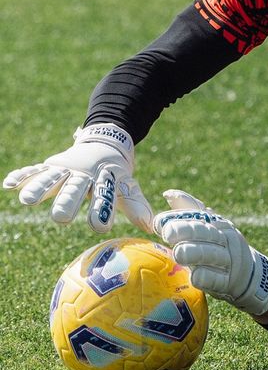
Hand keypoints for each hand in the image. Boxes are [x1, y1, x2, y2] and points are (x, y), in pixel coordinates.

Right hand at [2, 123, 153, 232]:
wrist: (105, 141)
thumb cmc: (115, 174)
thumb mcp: (128, 185)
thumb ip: (137, 205)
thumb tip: (151, 227)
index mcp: (105, 179)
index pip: (105, 196)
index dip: (103, 210)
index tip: (100, 228)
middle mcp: (84, 173)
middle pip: (76, 188)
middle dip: (68, 201)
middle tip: (61, 219)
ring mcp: (67, 168)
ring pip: (52, 177)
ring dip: (40, 187)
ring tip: (26, 200)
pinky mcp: (52, 165)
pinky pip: (35, 170)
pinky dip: (23, 175)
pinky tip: (8, 183)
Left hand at [153, 190, 267, 315]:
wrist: (249, 274)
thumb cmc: (219, 248)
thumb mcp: (209, 227)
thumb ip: (189, 211)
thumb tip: (168, 194)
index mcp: (218, 223)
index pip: (199, 216)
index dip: (179, 218)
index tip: (159, 222)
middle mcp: (225, 238)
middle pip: (206, 233)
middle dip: (187, 231)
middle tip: (168, 233)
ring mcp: (229, 260)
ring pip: (213, 254)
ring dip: (195, 253)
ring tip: (178, 253)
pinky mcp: (230, 282)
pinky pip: (219, 279)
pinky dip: (208, 277)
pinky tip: (195, 277)